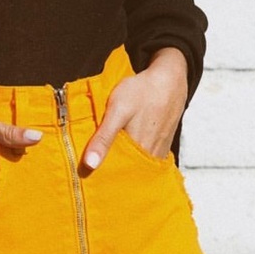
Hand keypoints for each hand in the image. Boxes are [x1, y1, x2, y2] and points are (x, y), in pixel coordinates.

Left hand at [81, 47, 187, 170]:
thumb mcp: (117, 111)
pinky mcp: (163, 144)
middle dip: (111, 169)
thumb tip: (89, 165)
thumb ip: (103, 138)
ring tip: (107, 156)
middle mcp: (150, 156)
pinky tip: (126, 146)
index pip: (115, 173)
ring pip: (137, 164)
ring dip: (123, 162)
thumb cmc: (142, 92)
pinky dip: (135, 156)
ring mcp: (158, 150)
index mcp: (138, 152)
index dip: (100, 173)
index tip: (85, 174)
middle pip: (127, 169)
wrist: (169, 79)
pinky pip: (146, 157)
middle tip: (94, 165)